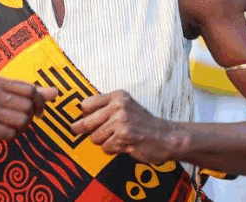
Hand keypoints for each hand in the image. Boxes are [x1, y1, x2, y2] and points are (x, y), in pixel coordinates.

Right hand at [0, 77, 57, 149]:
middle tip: (23, 121)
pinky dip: (11, 136)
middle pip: (28, 106)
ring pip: (22, 120)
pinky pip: (11, 133)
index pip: (30, 89)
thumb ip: (29, 93)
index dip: (40, 102)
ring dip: (22, 128)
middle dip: (30, 117)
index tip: (39, 110)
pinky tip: (3, 133)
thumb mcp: (3, 95)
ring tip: (13, 127)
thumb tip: (55, 92)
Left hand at [71, 91, 187, 164]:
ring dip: (104, 141)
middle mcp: (119, 106)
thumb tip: (79, 119)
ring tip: (117, 138)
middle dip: (89, 131)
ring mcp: (121, 122)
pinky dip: (113, 149)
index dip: (84, 115)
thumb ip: (106, 108)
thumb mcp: (127, 107)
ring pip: (95, 137)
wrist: (166, 136)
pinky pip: (105, 147)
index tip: (82, 120)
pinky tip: (123, 145)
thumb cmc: (144, 123)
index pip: (87, 104)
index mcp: (118, 96)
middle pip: (87, 122)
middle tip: (92, 133)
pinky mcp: (123, 137)